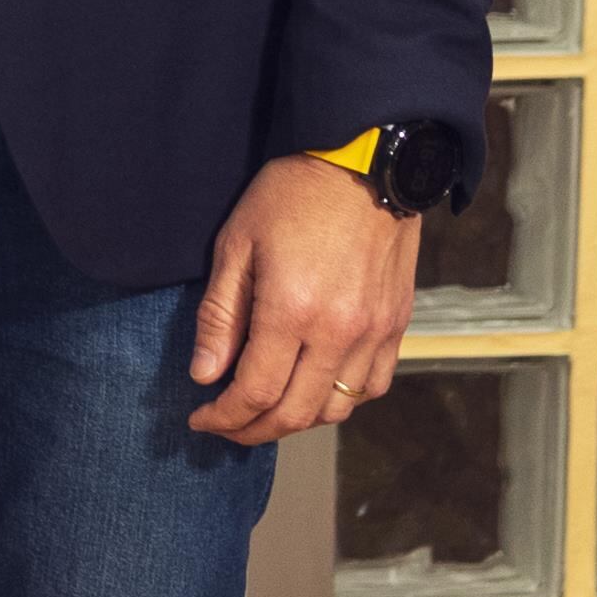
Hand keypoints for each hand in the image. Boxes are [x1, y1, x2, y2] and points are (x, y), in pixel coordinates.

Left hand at [188, 153, 422, 444]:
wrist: (365, 166)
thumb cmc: (289, 197)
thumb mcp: (236, 246)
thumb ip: (220, 317)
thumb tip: (205, 375)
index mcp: (293, 312)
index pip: (255, 392)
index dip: (224, 417)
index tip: (199, 419)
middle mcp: (340, 333)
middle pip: (296, 413)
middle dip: (253, 430)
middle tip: (225, 426)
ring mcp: (375, 333)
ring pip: (337, 409)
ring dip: (297, 420)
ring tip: (263, 410)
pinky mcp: (397, 326)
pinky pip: (372, 387)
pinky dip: (340, 401)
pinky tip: (312, 389)